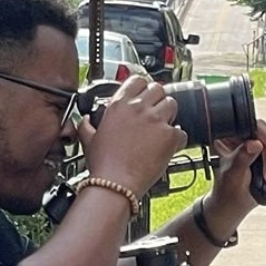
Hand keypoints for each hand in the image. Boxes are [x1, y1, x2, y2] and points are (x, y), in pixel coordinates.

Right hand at [76, 75, 184, 194]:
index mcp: (119, 105)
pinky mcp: (169, 136)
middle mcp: (139, 108)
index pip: (138, 81)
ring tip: (162, 129)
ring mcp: (156, 121)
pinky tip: (168, 147)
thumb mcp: (88, 139)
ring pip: (172, 105)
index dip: (143, 88)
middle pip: (158, 89)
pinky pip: (181, 131)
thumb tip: (85, 121)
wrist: (115, 184)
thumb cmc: (103, 165)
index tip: (144, 97)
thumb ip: (87, 125)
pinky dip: (177, 139)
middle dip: (157, 101)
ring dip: (169, 116)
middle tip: (154, 115)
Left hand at [210, 118, 265, 218]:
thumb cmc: (227, 190)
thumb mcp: (233, 174)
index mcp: (227, 137)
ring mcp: (253, 146)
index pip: (249, 125)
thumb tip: (254, 143)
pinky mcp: (262, 154)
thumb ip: (242, 158)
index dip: (263, 134)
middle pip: (265, 132)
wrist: (233, 205)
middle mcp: (241, 138)